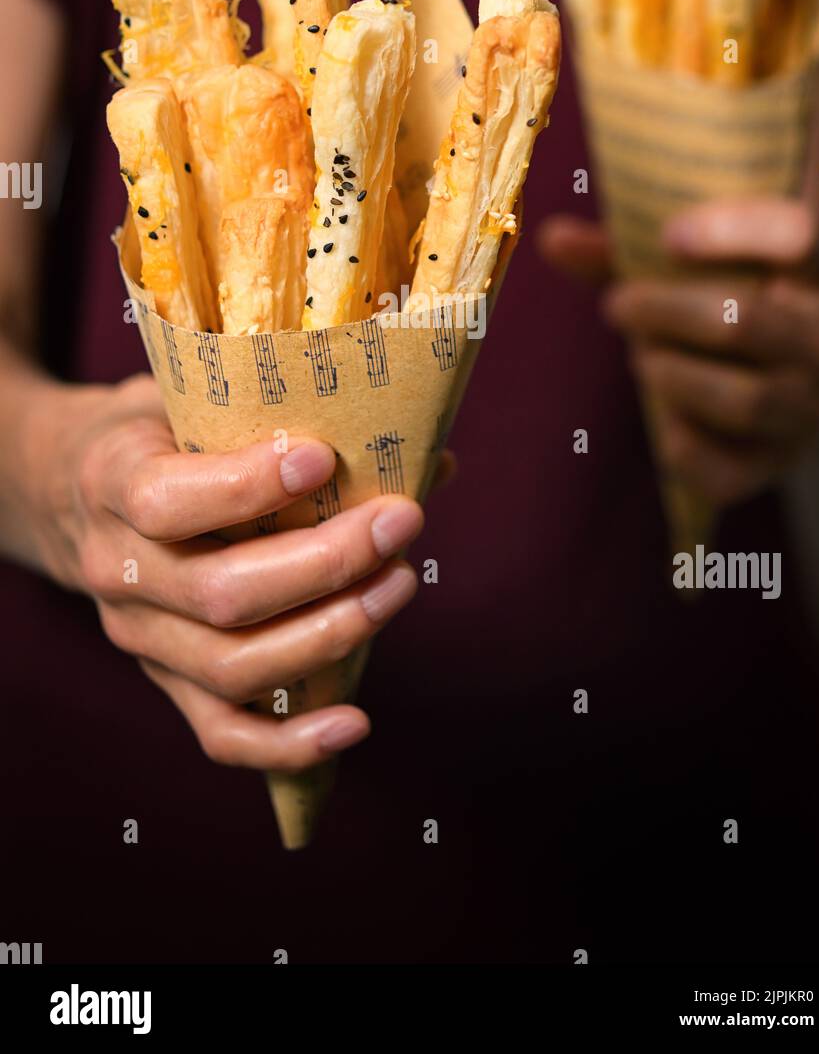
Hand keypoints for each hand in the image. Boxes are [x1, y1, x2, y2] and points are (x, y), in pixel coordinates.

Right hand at [25, 374, 426, 770]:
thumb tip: (428, 454)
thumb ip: (280, 411)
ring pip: (231, 666)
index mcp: (111, 484)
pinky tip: (355, 722)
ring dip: (329, 634)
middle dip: (325, 563)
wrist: (68, 490)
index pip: (167, 502)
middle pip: (220, 595)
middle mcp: (115, 570)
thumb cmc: (157, 433)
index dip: (247, 488)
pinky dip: (289, 743)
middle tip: (400, 521)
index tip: (322, 459)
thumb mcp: (190, 397)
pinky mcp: (165, 681)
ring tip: (398, 584)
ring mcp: (138, 637)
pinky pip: (221, 734)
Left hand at [537, 201, 818, 504]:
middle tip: (617, 304)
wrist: (808, 378)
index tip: (668, 235)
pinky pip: (724, 471)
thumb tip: (552, 238)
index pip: (797, 236)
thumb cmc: (741, 302)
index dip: (731, 230)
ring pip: (743, 399)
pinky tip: (661, 414)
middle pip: (744, 321)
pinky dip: (680, 444)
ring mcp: (812, 411)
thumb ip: (630, 251)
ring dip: (671, 374)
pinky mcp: (778, 466)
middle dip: (663, 311)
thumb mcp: (708, 269)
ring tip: (643, 357)